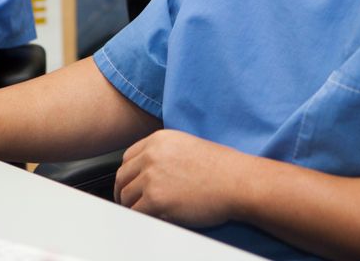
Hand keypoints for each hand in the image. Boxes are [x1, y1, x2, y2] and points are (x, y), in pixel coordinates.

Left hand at [114, 130, 249, 226]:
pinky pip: (136, 213)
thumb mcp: (188, 146)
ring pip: (126, 197)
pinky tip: (151, 219)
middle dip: (123, 191)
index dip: (128, 174)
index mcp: (159, 140)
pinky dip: (140, 218)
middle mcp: (151, 155)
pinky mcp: (156, 199)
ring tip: (142, 213)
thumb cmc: (222, 167)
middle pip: (122, 177)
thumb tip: (150, 171)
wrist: (236, 181)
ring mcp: (151, 177)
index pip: (128, 157)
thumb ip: (165, 154)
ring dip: (131, 206)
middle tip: (128, 203)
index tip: (130, 184)